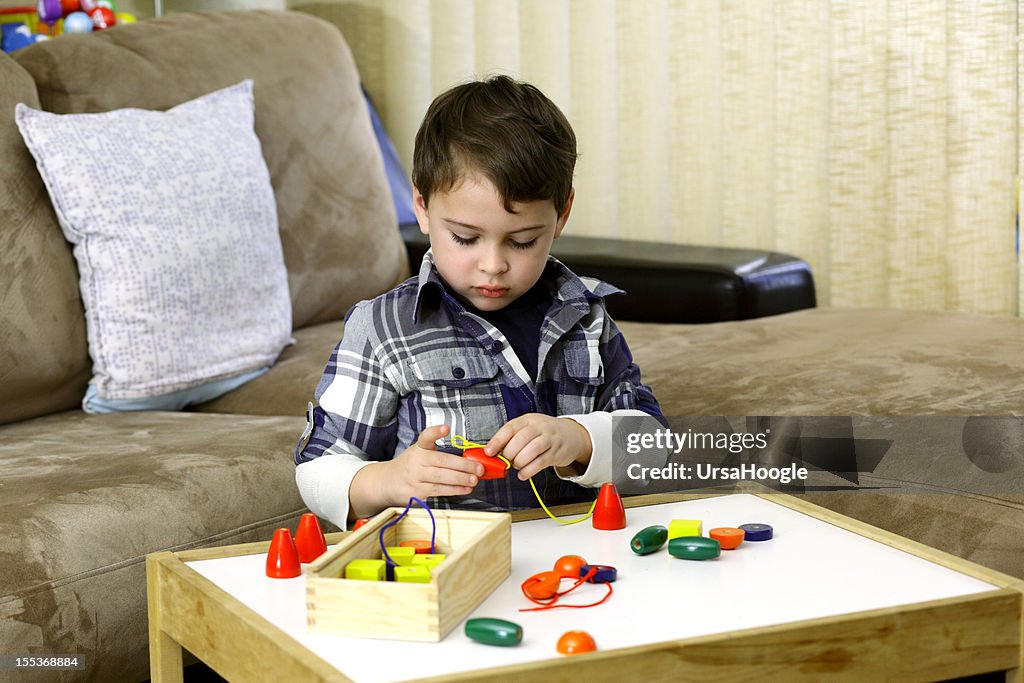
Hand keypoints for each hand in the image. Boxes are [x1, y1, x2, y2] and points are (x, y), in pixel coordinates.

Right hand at [349, 425, 483, 518]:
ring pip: (441, 478)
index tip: (446, 428)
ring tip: (474, 480)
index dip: (436, 432)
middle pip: (442, 461)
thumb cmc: (410, 466)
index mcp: (418, 448)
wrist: (386, 483)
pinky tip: (465, 489)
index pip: (426, 437)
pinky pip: (438, 491)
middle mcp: (415, 460)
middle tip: (479, 468)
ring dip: (461, 479)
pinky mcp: (415, 492)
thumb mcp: (420, 453)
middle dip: (463, 465)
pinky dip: (454, 490)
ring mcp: (414, 477)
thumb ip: (439, 453)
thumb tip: (469, 459)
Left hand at [485, 414, 592, 480]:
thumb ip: (512, 438)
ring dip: (519, 462)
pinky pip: (541, 462)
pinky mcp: (556, 453)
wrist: (571, 434)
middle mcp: (540, 427)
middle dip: (509, 454)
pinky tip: (523, 474)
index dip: (497, 441)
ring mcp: (550, 439)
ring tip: (516, 466)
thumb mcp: (528, 428)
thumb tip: (493, 452)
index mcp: (528, 420)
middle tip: (505, 461)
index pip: (510, 428)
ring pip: (532, 450)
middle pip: (520, 440)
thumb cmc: (543, 432)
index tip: (489, 452)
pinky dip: (529, 470)